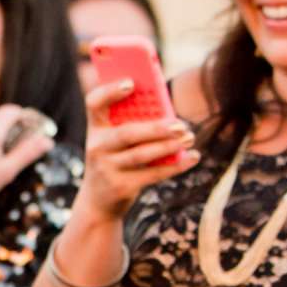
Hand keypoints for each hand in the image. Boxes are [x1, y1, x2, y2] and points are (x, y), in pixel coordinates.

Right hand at [79, 80, 197, 222]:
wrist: (98, 203)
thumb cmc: (114, 160)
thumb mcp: (114, 140)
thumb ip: (133, 122)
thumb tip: (169, 111)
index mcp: (95, 127)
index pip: (94, 102)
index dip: (110, 91)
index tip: (131, 83)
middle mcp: (96, 147)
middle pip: (127, 133)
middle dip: (156, 128)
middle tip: (181, 124)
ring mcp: (107, 168)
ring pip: (141, 154)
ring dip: (168, 146)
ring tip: (189, 138)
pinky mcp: (121, 187)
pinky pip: (152, 174)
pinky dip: (175, 166)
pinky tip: (192, 157)